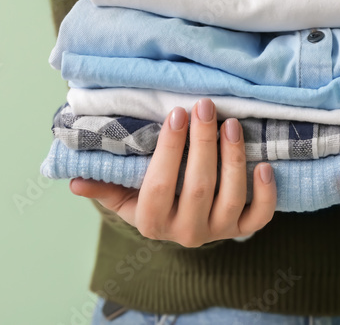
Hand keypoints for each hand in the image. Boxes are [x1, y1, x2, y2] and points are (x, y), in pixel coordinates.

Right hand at [69, 98, 276, 247]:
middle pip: (198, 188)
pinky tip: (264, 164)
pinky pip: (259, 217)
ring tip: (231, 124)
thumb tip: (74, 180)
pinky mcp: (242, 230)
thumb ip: (104, 187)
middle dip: (203, 144)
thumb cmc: (151, 199)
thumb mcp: (124, 196)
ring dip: (233, 159)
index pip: (159, 185)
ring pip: (230, 199)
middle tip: (206, 107)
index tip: (177, 114)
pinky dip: (265, 193)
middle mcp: (185, 232)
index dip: (170, 149)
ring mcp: (217, 232)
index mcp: (151, 221)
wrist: (180, 226)